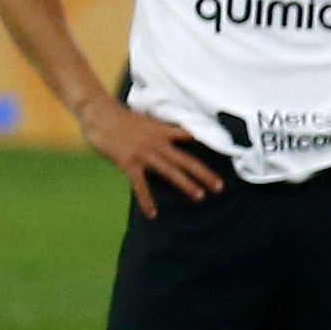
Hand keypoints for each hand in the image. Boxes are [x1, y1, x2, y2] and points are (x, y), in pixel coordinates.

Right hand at [81, 99, 218, 214]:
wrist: (100, 114)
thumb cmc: (122, 118)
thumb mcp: (149, 121)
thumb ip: (162, 132)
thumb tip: (173, 140)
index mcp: (164, 131)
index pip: (192, 138)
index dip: (211, 144)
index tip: (230, 153)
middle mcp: (159, 143)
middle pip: (187, 160)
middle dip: (204, 174)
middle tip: (220, 187)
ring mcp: (145, 153)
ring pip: (170, 172)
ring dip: (186, 185)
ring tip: (200, 197)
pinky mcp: (129, 163)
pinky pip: (140, 185)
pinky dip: (147, 201)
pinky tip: (153, 214)